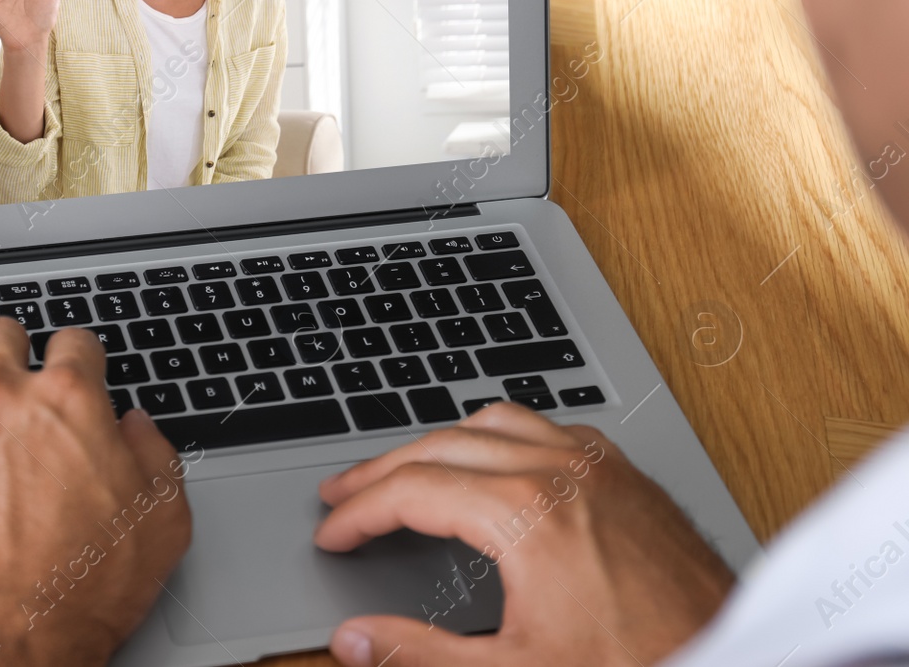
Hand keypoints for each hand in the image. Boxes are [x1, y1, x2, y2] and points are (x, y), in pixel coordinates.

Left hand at [0, 318, 192, 666]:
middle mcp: (2, 396)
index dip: (78, 358)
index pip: (74, 340)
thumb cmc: (83, 590)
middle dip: (10, 350)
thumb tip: (135, 426)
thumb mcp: (162, 522)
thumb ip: (155, 456)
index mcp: (70, 401)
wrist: (10, 641)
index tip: (73, 376)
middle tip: (12, 380)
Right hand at [313, 402, 734, 666]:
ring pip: (491, 421)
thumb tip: (353, 640)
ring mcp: (596, 464)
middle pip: (440, 444)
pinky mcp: (625, 472)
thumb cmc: (639, 664)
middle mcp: (558, 470)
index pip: (411, 491)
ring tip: (404, 468)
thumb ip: (418, 655)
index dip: (358, 513)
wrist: (733, 658)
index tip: (331, 534)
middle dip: (381, 469)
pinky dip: (498, 435)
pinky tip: (493, 459)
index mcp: (523, 512)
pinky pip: (545, 426)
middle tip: (342, 494)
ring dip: (437, 442)